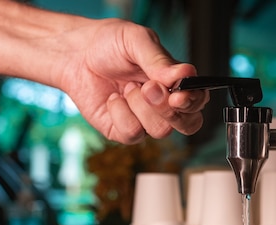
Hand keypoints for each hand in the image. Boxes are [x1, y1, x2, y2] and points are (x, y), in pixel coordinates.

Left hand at [56, 19, 208, 143]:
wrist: (76, 54)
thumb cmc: (109, 44)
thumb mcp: (137, 41)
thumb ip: (161, 60)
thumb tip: (184, 75)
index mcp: (177, 84)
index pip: (199, 101)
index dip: (193, 102)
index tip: (178, 95)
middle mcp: (166, 106)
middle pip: (188, 124)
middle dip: (168, 109)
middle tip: (149, 88)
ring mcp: (146, 121)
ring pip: (161, 131)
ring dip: (141, 107)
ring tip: (127, 87)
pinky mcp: (125, 131)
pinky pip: (133, 133)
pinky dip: (121, 112)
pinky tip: (114, 98)